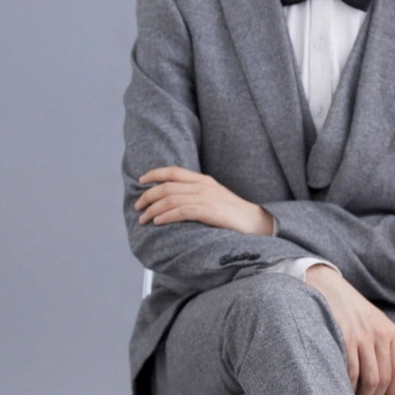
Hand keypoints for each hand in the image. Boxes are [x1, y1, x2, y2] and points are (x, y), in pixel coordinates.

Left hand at [135, 166, 273, 235]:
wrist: (256, 223)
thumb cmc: (235, 215)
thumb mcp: (215, 198)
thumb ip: (197, 196)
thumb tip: (175, 203)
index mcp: (204, 180)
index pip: (173, 172)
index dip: (154, 174)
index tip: (142, 181)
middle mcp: (203, 185)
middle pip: (167, 186)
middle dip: (148, 196)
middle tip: (138, 206)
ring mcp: (205, 197)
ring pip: (170, 199)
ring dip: (152, 209)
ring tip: (144, 219)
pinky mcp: (208, 211)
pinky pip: (180, 211)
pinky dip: (165, 216)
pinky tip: (158, 221)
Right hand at [305, 264, 394, 394]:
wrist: (325, 285)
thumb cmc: (347, 309)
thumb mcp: (371, 322)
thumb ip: (380, 345)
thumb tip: (380, 382)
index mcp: (390, 331)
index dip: (391, 393)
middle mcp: (379, 334)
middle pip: (383, 379)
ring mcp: (362, 336)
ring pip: (370, 380)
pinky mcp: (345, 338)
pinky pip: (351, 373)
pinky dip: (348, 389)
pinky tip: (342, 392)